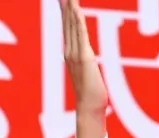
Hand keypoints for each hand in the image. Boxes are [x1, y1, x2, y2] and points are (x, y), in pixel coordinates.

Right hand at [61, 0, 107, 137]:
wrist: (90, 107)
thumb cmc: (92, 94)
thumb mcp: (89, 72)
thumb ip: (87, 62)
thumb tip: (88, 57)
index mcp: (70, 52)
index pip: (67, 26)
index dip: (65, 10)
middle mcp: (69, 50)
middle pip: (67, 22)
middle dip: (65, 4)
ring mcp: (75, 54)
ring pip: (72, 25)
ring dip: (70, 7)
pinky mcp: (84, 58)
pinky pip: (81, 35)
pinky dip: (78, 21)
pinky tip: (76, 9)